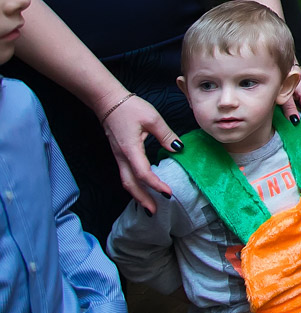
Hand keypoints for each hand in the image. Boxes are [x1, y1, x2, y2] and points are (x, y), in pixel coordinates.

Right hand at [97, 93, 176, 213]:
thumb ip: (166, 135)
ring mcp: (118, 156)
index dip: (155, 185)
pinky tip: (143, 187)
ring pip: (126, 181)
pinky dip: (134, 185)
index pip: (143, 173)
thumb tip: (178, 149)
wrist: (108, 101)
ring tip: (149, 205)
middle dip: (142, 199)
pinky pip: (125, 174)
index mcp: (130, 149)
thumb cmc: (130, 108)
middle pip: (130, 184)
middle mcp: (122, 156)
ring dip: (137, 195)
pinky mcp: (119, 154)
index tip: (168, 193)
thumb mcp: (152, 118)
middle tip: (155, 211)